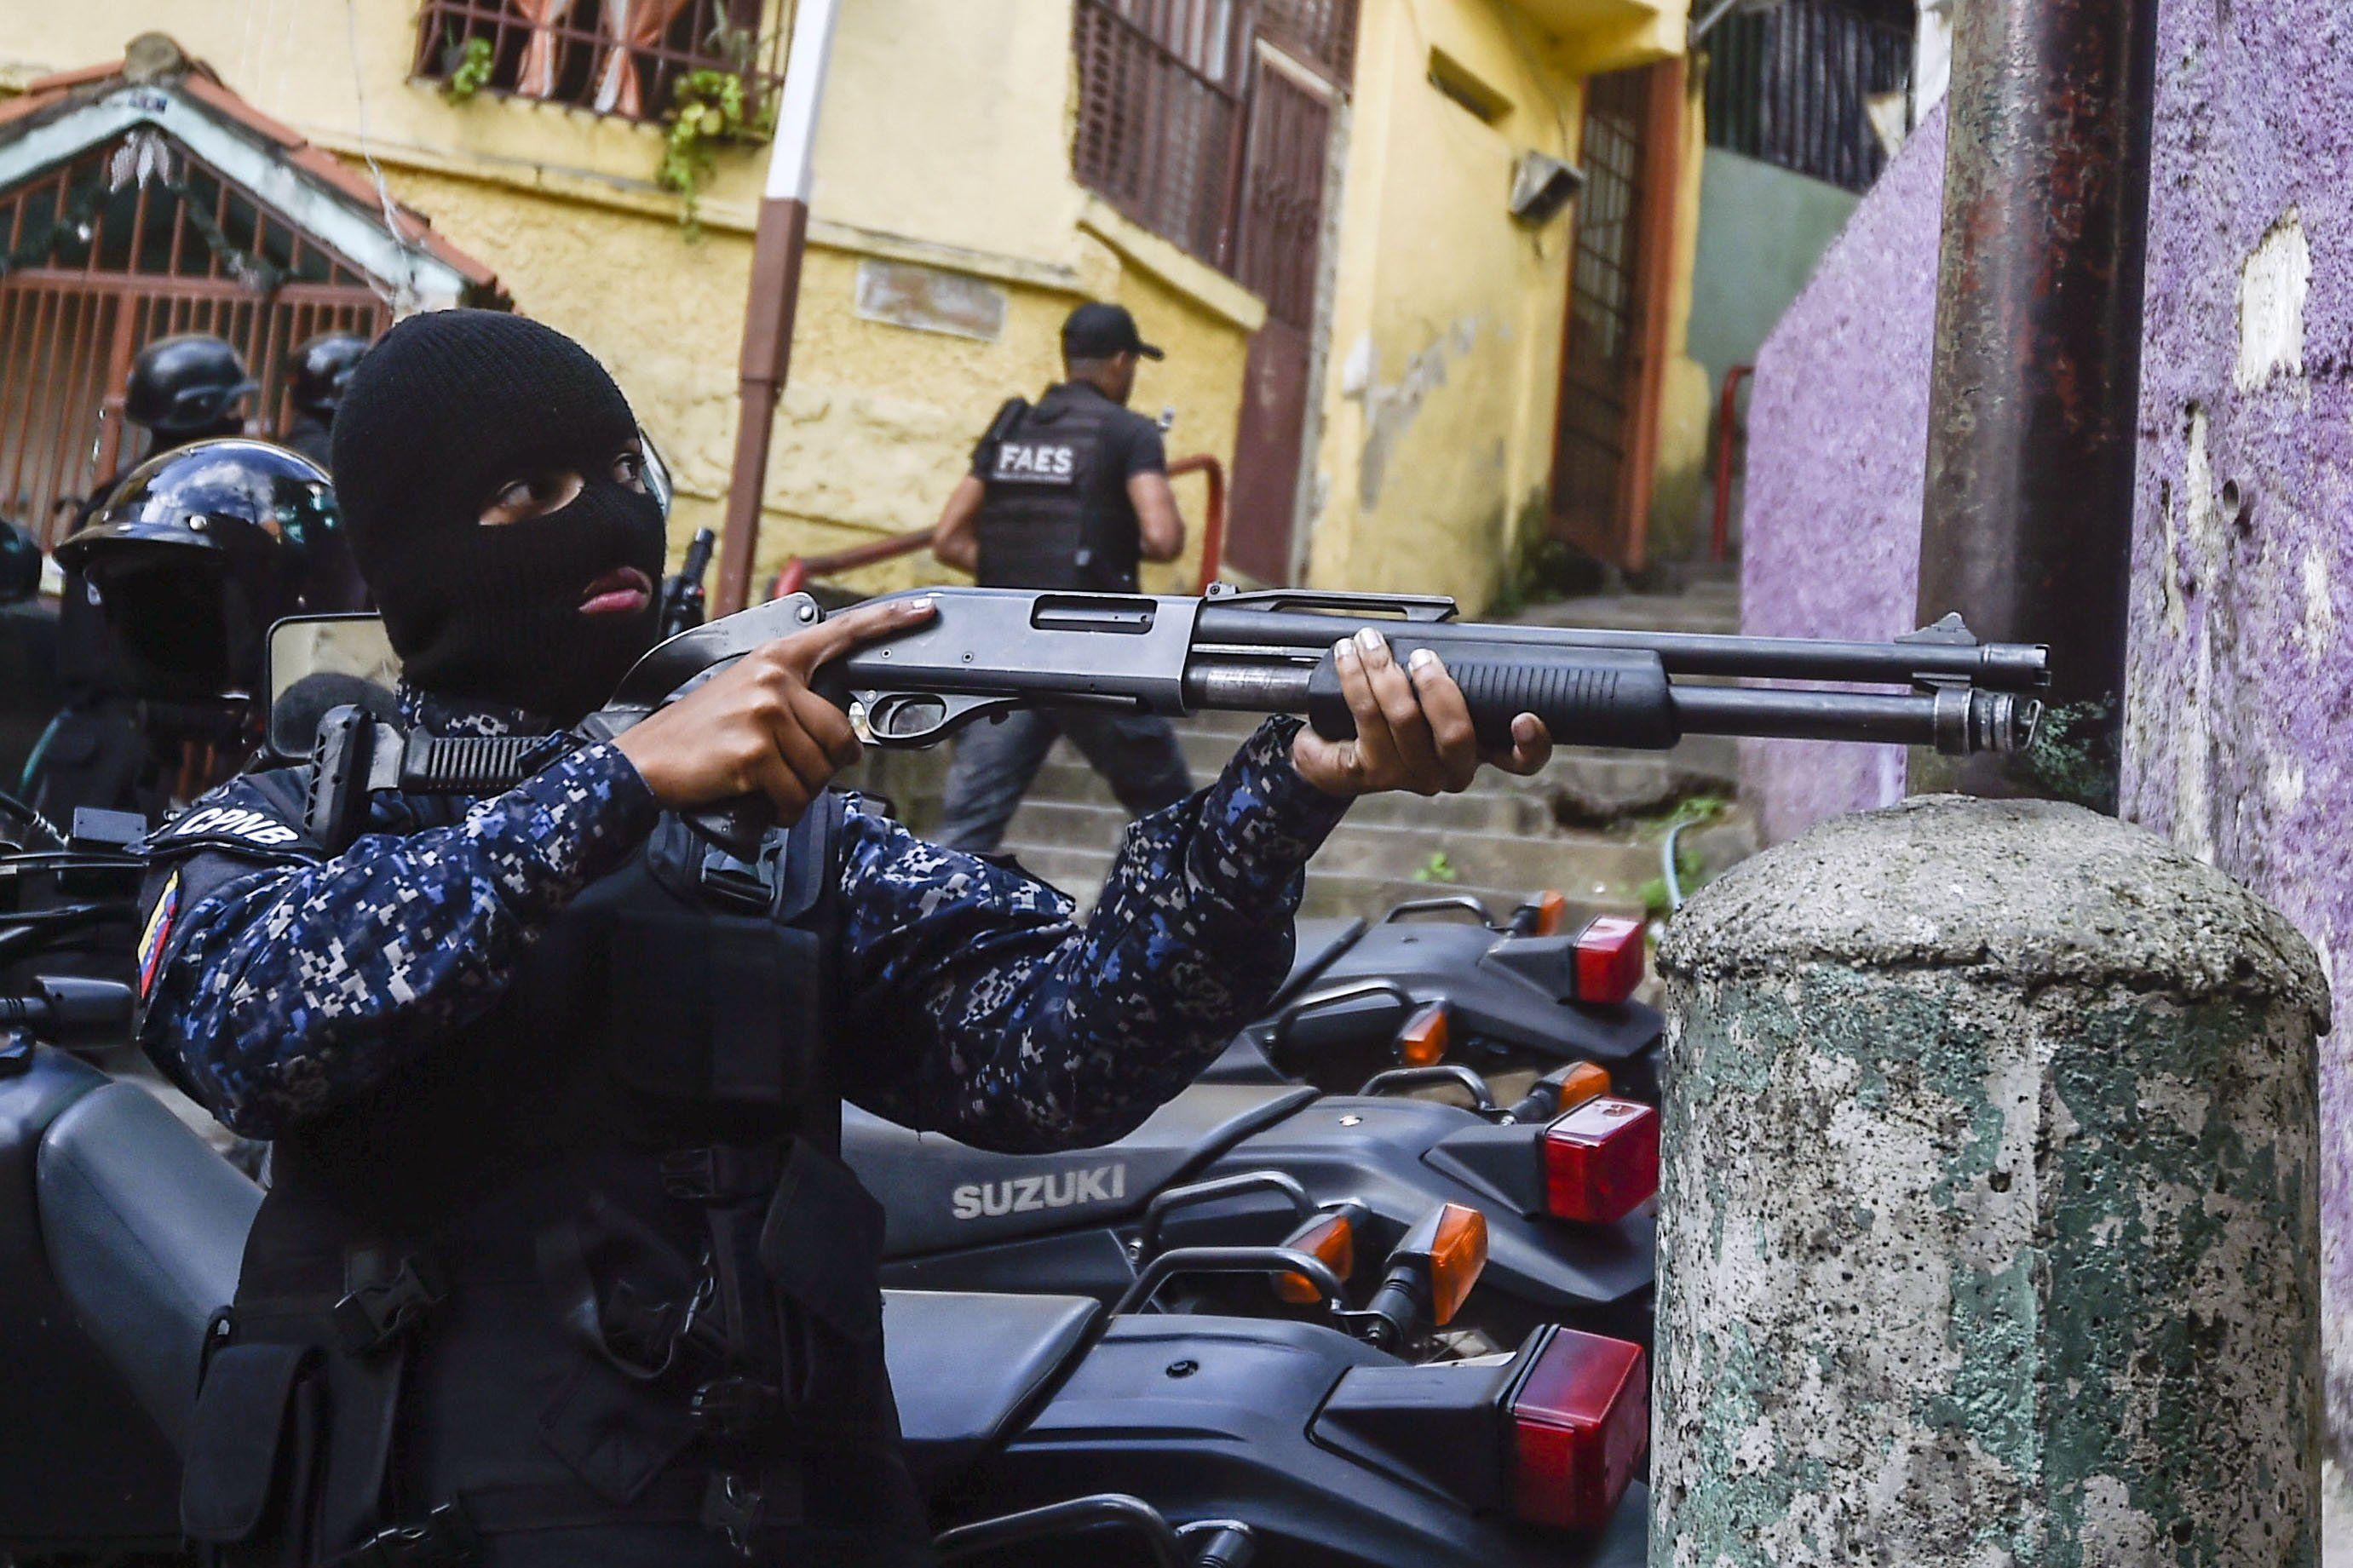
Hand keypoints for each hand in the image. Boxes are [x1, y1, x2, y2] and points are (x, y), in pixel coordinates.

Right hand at [615, 596, 937, 821]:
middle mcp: (773, 679)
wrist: (642, 760)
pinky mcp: (755, 753)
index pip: (840, 634)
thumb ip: (790, 696)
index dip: (887, 622)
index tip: (924, 610)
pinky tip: (762, 801)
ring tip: (766, 782)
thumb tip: (839, 728)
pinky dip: (785, 810)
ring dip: (799, 790)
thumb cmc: (696, 733)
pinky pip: (797, 795)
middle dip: (823, 765)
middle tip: (787, 768)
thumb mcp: (744, 694)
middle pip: (842, 734)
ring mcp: (764, 714)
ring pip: (821, 770)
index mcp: (774, 658)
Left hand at [1290, 628, 1552, 798]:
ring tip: (1368, 640)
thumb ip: (1456, 674)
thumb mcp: (1434, 692)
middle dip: (1435, 685)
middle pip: (1456, 734)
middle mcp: (1452, 772)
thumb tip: (1459, 637)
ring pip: (1405, 719)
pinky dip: (1354, 678)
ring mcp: (1413, 776)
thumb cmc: (1398, 712)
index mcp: (1480, 751)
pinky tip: (1347, 657)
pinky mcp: (1373, 773)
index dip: (1531, 745)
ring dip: (1383, 669)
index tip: (1524, 718)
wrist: (1340, 751)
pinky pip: (1367, 716)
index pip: (1520, 761)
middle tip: (1418, 655)